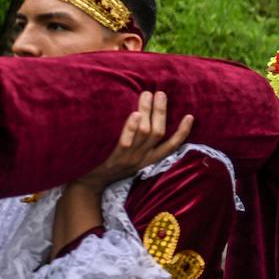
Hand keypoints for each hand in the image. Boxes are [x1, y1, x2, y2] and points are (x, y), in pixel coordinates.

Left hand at [73, 91, 194, 193]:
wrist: (88, 186)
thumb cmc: (109, 166)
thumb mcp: (130, 159)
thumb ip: (139, 144)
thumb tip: (145, 118)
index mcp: (148, 160)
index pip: (171, 146)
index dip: (183, 132)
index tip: (190, 116)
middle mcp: (141, 159)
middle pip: (158, 133)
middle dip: (161, 112)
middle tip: (160, 93)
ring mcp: (128, 159)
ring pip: (145, 133)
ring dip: (147, 112)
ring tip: (146, 95)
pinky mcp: (114, 159)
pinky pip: (126, 142)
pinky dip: (131, 128)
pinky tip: (134, 114)